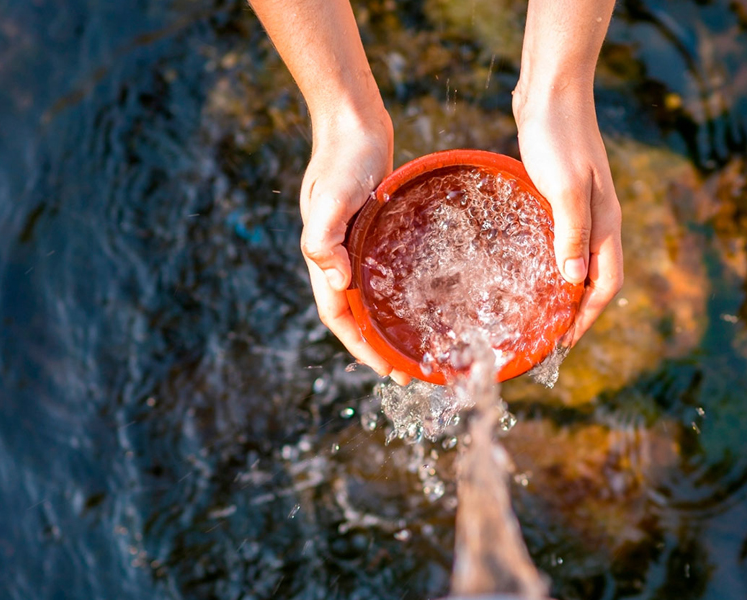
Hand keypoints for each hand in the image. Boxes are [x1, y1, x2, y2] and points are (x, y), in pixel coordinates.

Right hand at [299, 108, 410, 383]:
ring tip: (417, 344)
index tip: (387, 370)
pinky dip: (398, 291)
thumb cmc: (342, 157)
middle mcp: (339, 256)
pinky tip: (422, 296)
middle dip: (379, 346)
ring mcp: (356, 243)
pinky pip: (384, 271)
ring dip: (388, 323)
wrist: (352, 121)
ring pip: (371, 295)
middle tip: (411, 370)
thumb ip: (324, 238)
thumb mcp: (331, 197)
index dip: (361, 346)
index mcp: (325, 256)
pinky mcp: (373, 229)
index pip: (339, 316)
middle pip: (356, 313)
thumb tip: (336, 283)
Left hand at [514, 84, 623, 343]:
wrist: (551, 91)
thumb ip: (571, 233)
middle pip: (595, 279)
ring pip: (579, 261)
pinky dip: (552, 262)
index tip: (563, 343)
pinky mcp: (562, 195)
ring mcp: (582, 208)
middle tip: (548, 337)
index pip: (606, 284)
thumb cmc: (557, 136)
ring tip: (539, 313)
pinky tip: (529, 267)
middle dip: (577, 312)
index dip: (587, 317)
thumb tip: (573, 282)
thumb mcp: (564, 187)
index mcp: (605, 223)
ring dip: (564, 290)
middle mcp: (599, 220)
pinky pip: (562, 241)